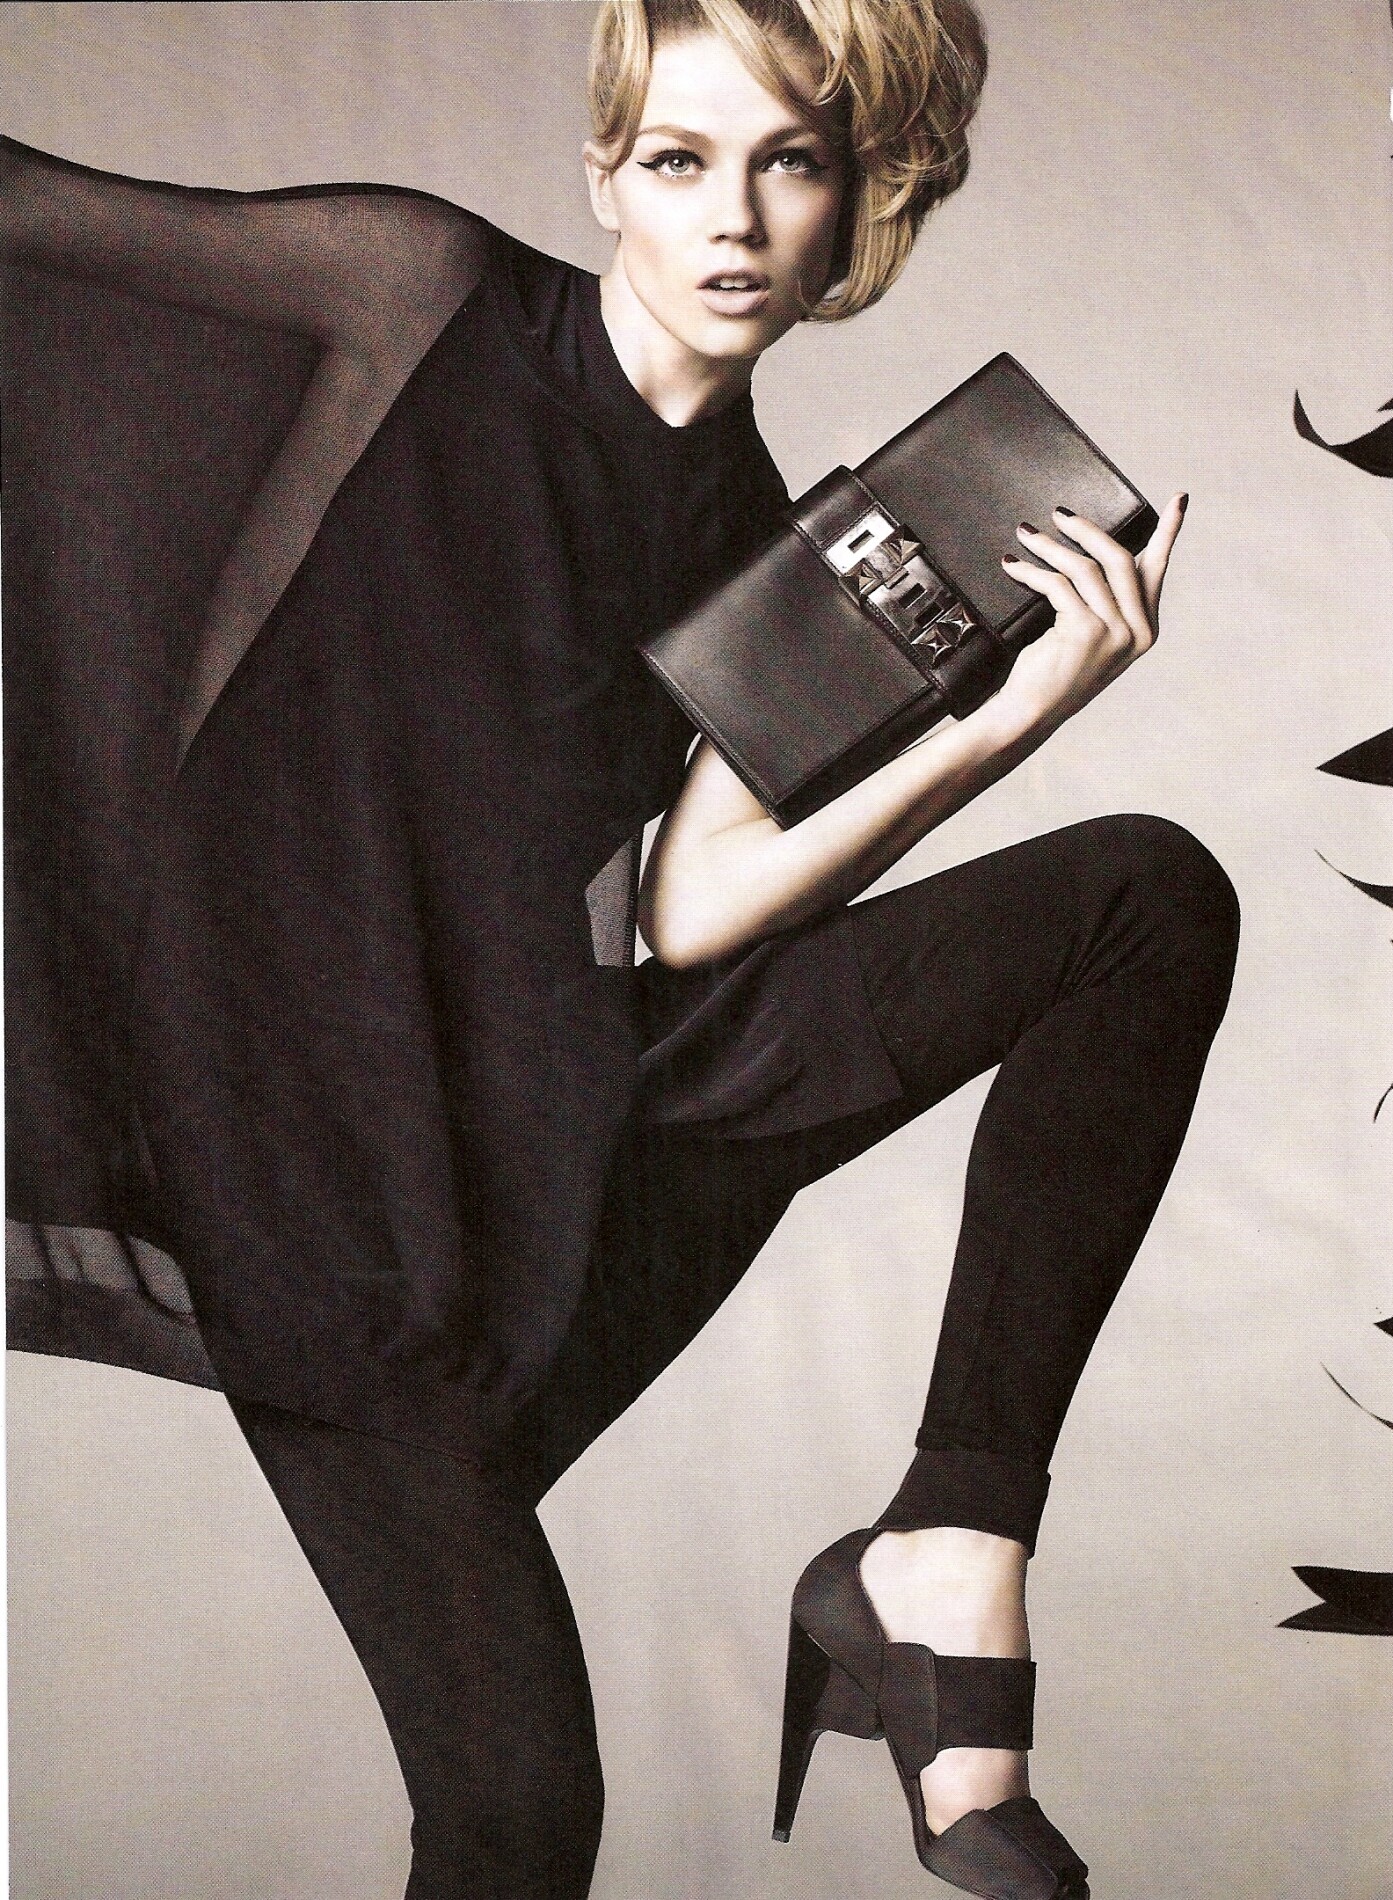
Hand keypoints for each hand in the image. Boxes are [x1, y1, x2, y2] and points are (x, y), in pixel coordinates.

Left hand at [989, 491, 1187, 737]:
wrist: (1030, 712)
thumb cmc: (1055, 672)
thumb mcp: (1091, 635)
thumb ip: (1106, 602)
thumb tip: (1095, 552)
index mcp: (1145, 629)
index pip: (1157, 570)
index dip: (1168, 532)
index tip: (1179, 499)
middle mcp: (1137, 631)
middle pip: (1119, 559)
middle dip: (1087, 531)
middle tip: (1059, 514)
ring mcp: (1114, 633)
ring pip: (1085, 568)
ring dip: (1050, 547)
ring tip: (1026, 535)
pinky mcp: (1085, 631)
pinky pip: (1058, 585)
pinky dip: (1032, 571)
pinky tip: (1014, 566)